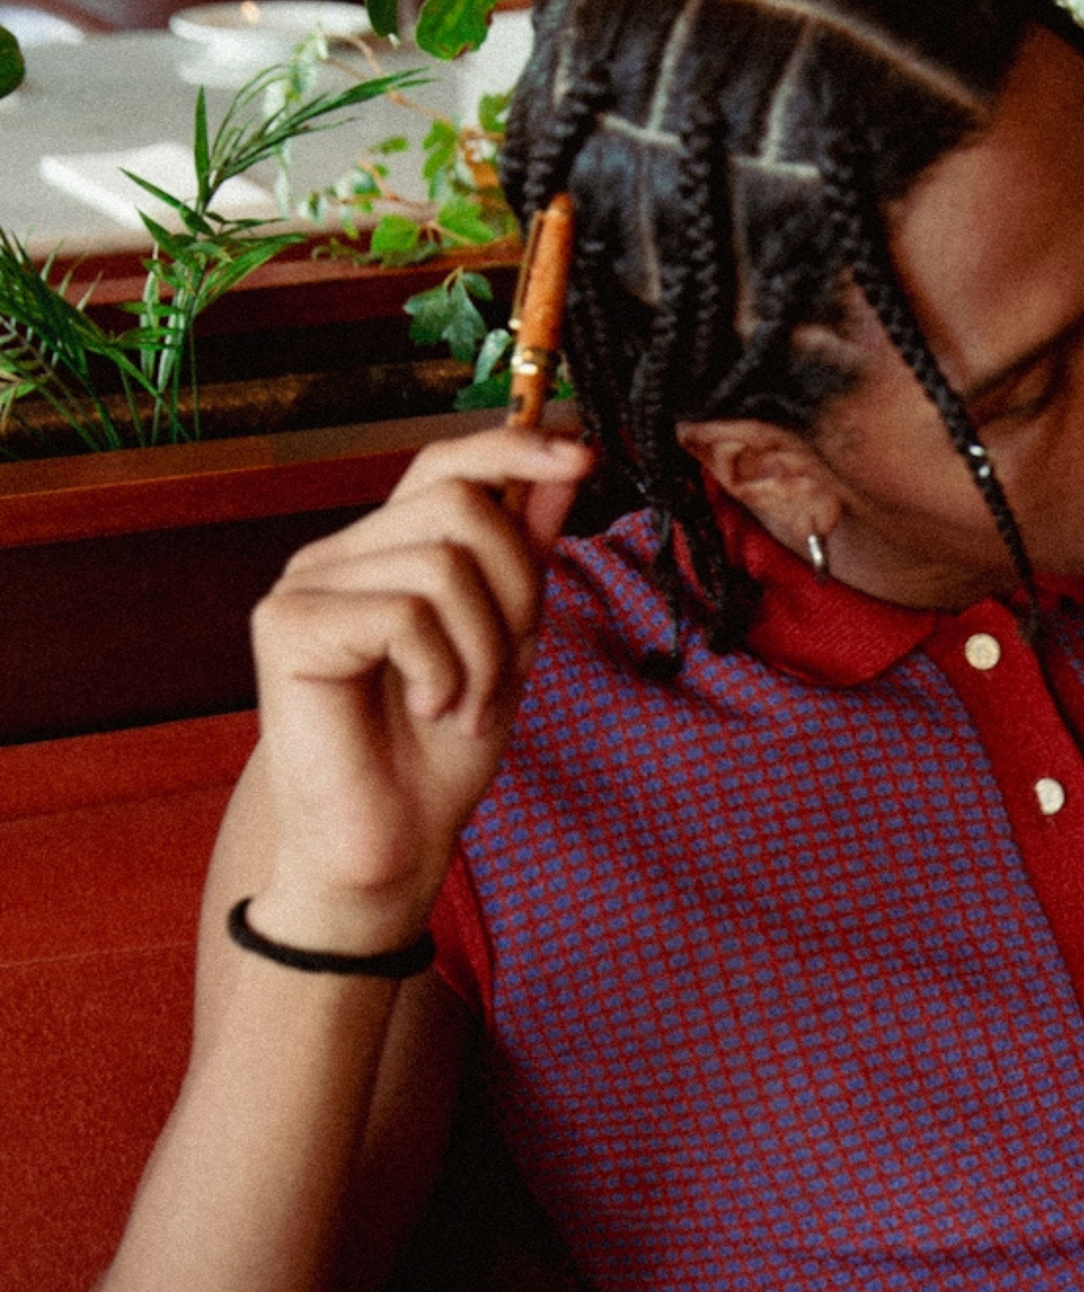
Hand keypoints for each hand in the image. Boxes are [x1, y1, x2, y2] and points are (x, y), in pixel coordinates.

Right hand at [247, 426, 592, 953]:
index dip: (516, 446)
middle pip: (462, 505)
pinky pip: (406, 612)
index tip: (586, 455)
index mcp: (385, 552)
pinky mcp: (289, 624)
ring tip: (465, 707)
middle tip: (508, 674)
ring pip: (443, 561)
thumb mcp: (507, 643)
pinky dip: (443, 670)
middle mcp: (339, 554)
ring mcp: (306, 584)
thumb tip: (565, 462)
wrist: (391, 845)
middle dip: (517, 592)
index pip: (448, 464)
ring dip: (486, 650)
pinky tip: (428, 710)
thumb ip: (524, 555)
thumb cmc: (437, 754)